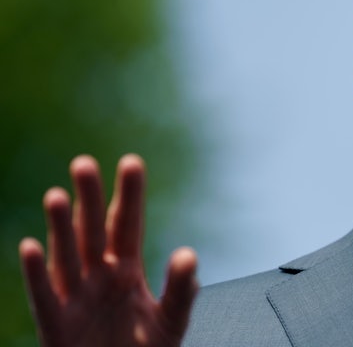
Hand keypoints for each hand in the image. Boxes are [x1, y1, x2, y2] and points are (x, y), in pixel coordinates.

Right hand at [19, 154, 197, 346]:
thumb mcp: (171, 321)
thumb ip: (180, 291)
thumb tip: (188, 254)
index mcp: (127, 270)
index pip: (127, 225)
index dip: (129, 195)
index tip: (131, 161)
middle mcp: (98, 277)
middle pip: (93, 231)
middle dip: (89, 199)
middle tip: (84, 163)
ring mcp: (76, 299)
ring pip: (66, 256)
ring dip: (61, 227)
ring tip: (57, 195)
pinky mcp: (57, 326)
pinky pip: (45, 297)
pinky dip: (37, 274)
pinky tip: (30, 247)